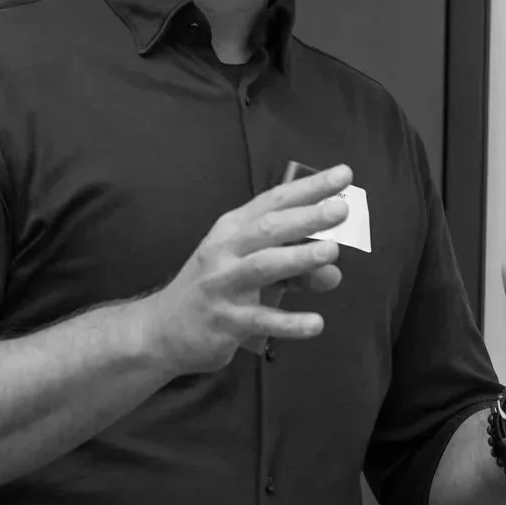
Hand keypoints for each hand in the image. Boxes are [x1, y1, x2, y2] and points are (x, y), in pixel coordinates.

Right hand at [143, 164, 352, 373]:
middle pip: (268, 228)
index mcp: (232, 228)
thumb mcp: (251, 270)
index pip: (274, 201)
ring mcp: (223, 285)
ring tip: (331, 253)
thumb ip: (294, 269)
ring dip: (297, 258)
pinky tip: (316, 323)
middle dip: (306, 217)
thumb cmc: (215, 288)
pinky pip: (260, 320)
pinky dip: (289, 322)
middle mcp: (225, 250)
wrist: (163, 329)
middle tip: (341, 208)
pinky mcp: (224, 322)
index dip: (309, 188)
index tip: (342, 174)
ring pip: (262, 267)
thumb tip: (334, 271)